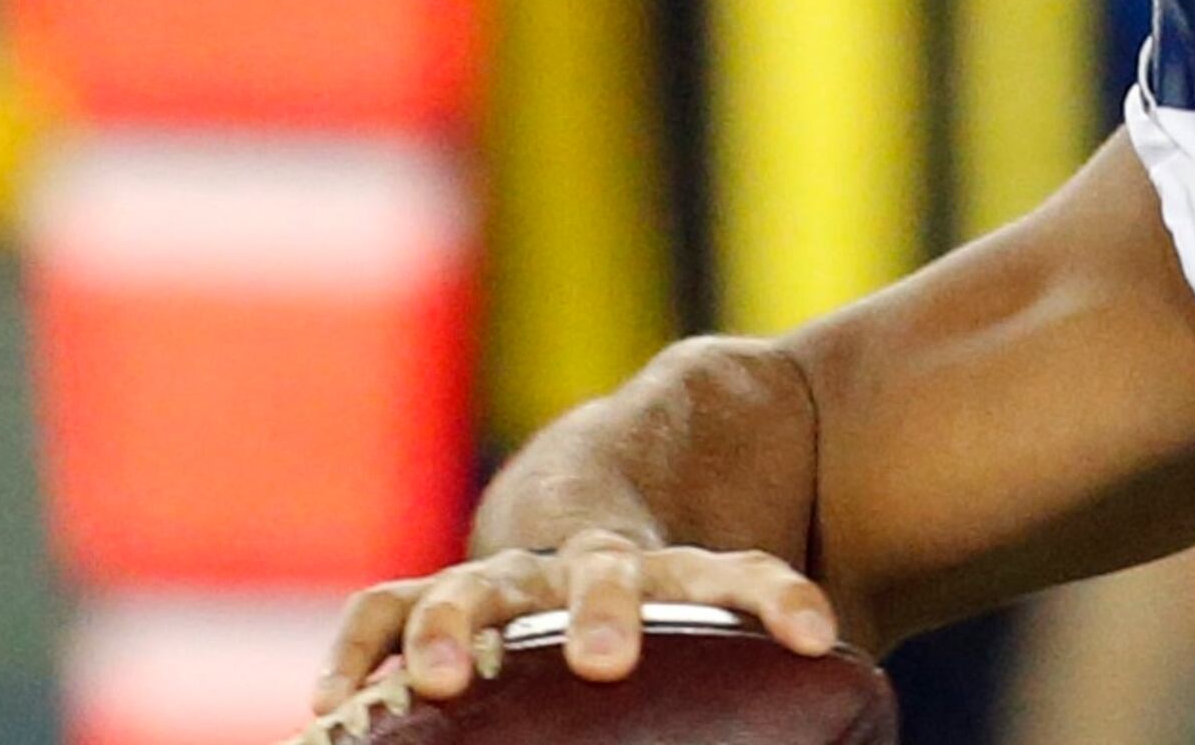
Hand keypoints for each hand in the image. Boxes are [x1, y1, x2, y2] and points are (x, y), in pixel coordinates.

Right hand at [313, 530, 839, 710]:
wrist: (599, 477)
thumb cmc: (671, 600)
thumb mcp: (723, 617)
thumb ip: (769, 674)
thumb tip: (856, 717)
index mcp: (678, 564)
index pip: (743, 570)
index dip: (783, 597)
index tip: (823, 632)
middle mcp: (588, 559)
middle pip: (606, 571)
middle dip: (606, 611)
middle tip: (607, 659)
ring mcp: (506, 573)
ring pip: (477, 584)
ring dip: (454, 627)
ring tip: (432, 681)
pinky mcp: (431, 593)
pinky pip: (384, 607)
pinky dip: (361, 652)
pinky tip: (338, 708)